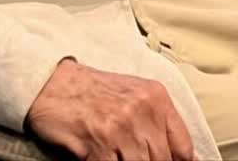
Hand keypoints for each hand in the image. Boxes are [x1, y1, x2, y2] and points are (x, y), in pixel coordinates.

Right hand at [26, 58, 194, 160]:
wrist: (53, 84)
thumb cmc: (93, 92)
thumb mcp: (133, 96)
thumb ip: (157, 122)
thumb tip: (184, 158)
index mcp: (156, 97)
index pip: (184, 148)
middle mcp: (142, 110)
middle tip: (129, 156)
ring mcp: (121, 127)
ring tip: (116, 155)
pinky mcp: (99, 143)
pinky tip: (100, 158)